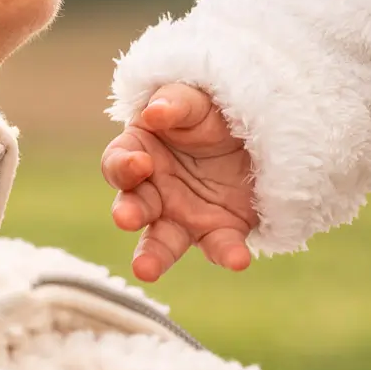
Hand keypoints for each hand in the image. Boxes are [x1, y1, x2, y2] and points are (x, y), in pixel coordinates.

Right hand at [101, 84, 255, 282]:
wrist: (252, 131)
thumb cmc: (209, 112)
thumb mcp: (194, 100)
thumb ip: (175, 103)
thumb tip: (154, 113)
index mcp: (139, 153)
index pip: (118, 164)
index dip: (124, 166)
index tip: (140, 164)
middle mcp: (154, 191)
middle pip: (133, 207)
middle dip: (128, 213)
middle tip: (127, 218)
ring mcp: (183, 216)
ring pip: (162, 242)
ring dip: (153, 256)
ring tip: (146, 269)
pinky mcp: (218, 230)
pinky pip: (219, 246)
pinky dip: (227, 254)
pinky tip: (238, 259)